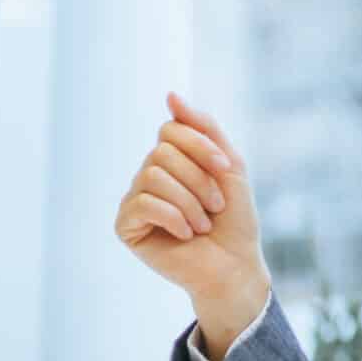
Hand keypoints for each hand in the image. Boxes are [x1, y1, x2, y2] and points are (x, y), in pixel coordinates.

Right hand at [114, 92, 272, 354]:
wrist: (235, 265)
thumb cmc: (234, 220)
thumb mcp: (228, 166)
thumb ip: (203, 128)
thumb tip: (170, 95)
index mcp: (171, 159)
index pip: (171, 128)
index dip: (202, 147)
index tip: (226, 170)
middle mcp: (148, 175)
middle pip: (162, 152)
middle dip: (199, 179)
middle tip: (215, 206)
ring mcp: (135, 199)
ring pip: (152, 176)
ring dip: (189, 202)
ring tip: (202, 224)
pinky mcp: (126, 225)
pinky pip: (142, 203)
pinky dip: (173, 218)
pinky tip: (185, 234)